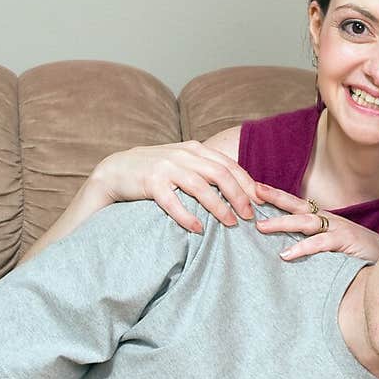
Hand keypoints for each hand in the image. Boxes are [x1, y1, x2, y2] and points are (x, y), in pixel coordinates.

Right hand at [92, 142, 257, 233]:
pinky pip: (172, 201)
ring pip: (200, 186)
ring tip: (231, 223)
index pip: (229, 165)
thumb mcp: (183, 163)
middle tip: (250, 215)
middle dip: (239, 195)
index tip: (261, 201)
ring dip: (219, 206)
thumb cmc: (156, 170)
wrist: (117, 169)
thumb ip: (205, 170)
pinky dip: (187, 216)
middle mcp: (184, 155)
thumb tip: (237, 188)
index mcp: (195, 149)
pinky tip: (198, 229)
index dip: (247, 183)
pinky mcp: (151, 182)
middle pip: (220, 174)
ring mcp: (167, 167)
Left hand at [252, 182, 378, 261]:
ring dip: (282, 223)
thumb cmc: (355, 252)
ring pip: (305, 222)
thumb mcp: (330, 244)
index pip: (295, 204)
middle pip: (297, 205)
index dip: (276, 196)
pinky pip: (320, 243)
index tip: (254, 189)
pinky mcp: (345, 242)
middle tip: (251, 193)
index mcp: (322, 218)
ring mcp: (337, 228)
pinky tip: (286, 254)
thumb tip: (282, 245)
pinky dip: (303, 248)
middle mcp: (328, 219)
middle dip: (274, 198)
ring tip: (261, 227)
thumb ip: (311, 242)